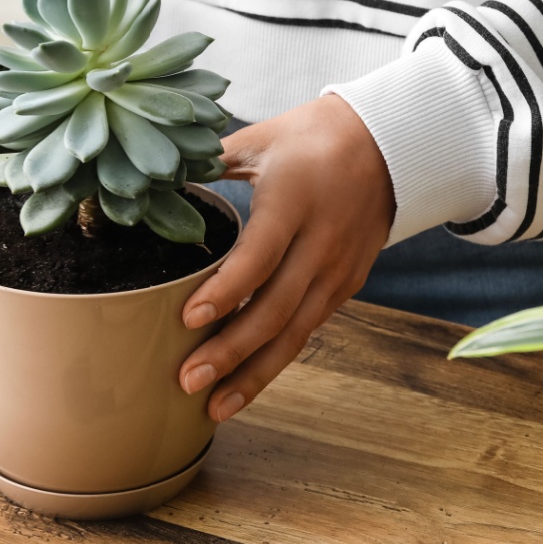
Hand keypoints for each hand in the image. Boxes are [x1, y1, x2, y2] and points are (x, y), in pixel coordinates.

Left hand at [179, 95, 393, 421]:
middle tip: (187, 380)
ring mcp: (338, 269)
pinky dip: (275, 360)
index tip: (187, 318)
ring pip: (296, 333)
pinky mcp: (347, 285)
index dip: (226, 291)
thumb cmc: (312, 136)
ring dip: (253, 373)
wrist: (390, 143)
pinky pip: (308, 329)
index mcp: (295, 200)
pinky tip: (244, 383)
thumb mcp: (260, 139)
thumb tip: (152, 179)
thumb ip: (208, 161)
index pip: (260, 256)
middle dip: (231, 352)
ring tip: (213, 406)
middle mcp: (321, 242)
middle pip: (276, 309)